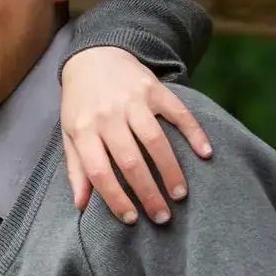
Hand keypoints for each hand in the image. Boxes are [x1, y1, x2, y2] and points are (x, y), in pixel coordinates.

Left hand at [60, 47, 211, 223]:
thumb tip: (81, 205)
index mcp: (84, 129)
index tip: (132, 219)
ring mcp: (133, 100)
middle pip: (130, 160)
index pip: (99, 171)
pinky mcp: (155, 88)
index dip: (116, 198)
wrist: (94, 56)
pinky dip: (194, 132)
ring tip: (180, 194)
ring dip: (170, 170)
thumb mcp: (70, 133)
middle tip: (163, 216)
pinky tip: (205, 153)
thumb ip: (76, 168)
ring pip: (155, 140)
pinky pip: (178, 112)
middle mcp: (108, 115)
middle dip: (148, 192)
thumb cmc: (81, 103)